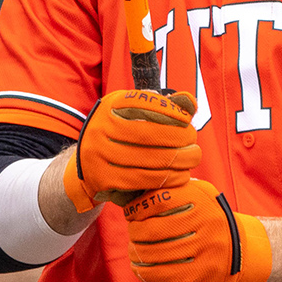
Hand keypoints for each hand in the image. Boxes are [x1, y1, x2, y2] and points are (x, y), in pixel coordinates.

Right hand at [61, 89, 198, 212]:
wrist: (87, 164)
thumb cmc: (120, 135)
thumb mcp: (134, 114)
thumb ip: (162, 106)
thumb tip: (189, 101)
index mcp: (108, 106)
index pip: (141, 102)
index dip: (169, 110)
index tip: (187, 119)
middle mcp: (100, 128)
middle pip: (147, 133)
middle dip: (178, 138)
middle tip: (194, 143)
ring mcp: (98, 154)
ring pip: (148, 159)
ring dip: (178, 161)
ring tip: (192, 159)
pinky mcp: (103, 178)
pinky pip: (142, 179)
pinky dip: (166, 178)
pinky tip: (180, 175)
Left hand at [123, 179, 271, 281]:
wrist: (242, 247)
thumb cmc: (210, 218)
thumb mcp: (200, 194)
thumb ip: (175, 189)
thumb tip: (136, 194)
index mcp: (201, 197)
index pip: (158, 199)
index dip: (138, 207)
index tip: (131, 213)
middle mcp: (206, 220)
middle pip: (154, 229)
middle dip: (135, 233)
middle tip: (132, 234)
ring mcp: (207, 246)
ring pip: (158, 253)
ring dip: (137, 254)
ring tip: (134, 252)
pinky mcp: (206, 270)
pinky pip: (168, 274)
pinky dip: (148, 273)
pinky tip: (140, 269)